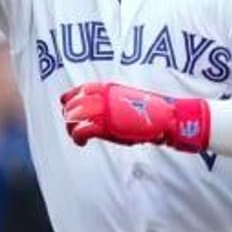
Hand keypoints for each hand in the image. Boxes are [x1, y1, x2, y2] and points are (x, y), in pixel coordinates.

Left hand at [60, 81, 210, 152]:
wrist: (166, 118)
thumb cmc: (150, 113)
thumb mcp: (127, 101)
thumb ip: (112, 102)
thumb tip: (103, 111)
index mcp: (109, 88)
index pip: (81, 89)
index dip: (69, 96)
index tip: (65, 104)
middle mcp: (104, 96)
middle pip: (74, 104)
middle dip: (69, 116)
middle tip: (72, 126)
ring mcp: (104, 110)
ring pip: (74, 117)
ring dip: (71, 127)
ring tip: (76, 136)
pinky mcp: (106, 125)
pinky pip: (81, 130)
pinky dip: (77, 137)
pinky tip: (81, 143)